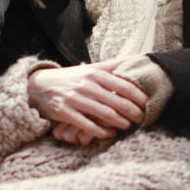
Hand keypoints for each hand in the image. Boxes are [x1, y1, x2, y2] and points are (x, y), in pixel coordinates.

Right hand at [28, 58, 147, 141]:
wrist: (40, 85)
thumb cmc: (70, 78)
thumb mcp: (89, 68)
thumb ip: (111, 65)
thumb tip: (137, 56)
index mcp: (93, 72)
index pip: (123, 85)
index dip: (138, 96)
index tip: (148, 104)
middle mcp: (85, 84)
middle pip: (116, 101)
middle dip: (133, 112)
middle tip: (143, 118)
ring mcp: (74, 98)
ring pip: (104, 113)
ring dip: (120, 122)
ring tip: (128, 126)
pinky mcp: (65, 112)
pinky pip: (87, 125)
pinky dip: (101, 131)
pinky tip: (109, 133)